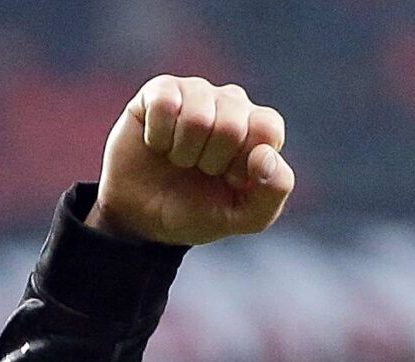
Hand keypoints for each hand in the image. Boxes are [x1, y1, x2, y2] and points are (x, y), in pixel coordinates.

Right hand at [91, 75, 292, 247]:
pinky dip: (158, 136)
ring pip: (197, 117)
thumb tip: (265, 155)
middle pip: (231, 125)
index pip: (267, 128)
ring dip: (182, 152)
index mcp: (258, 127)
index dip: (243, 163)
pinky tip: (157, 143)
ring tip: (178, 158)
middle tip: (199, 169)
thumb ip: (273, 193)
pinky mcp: (160, 90)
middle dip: (210, 162)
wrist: (142, 217)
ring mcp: (196, 92)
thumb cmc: (195, 211)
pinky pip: (165, 105)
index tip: (229, 179)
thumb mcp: (241, 217)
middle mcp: (231, 102)